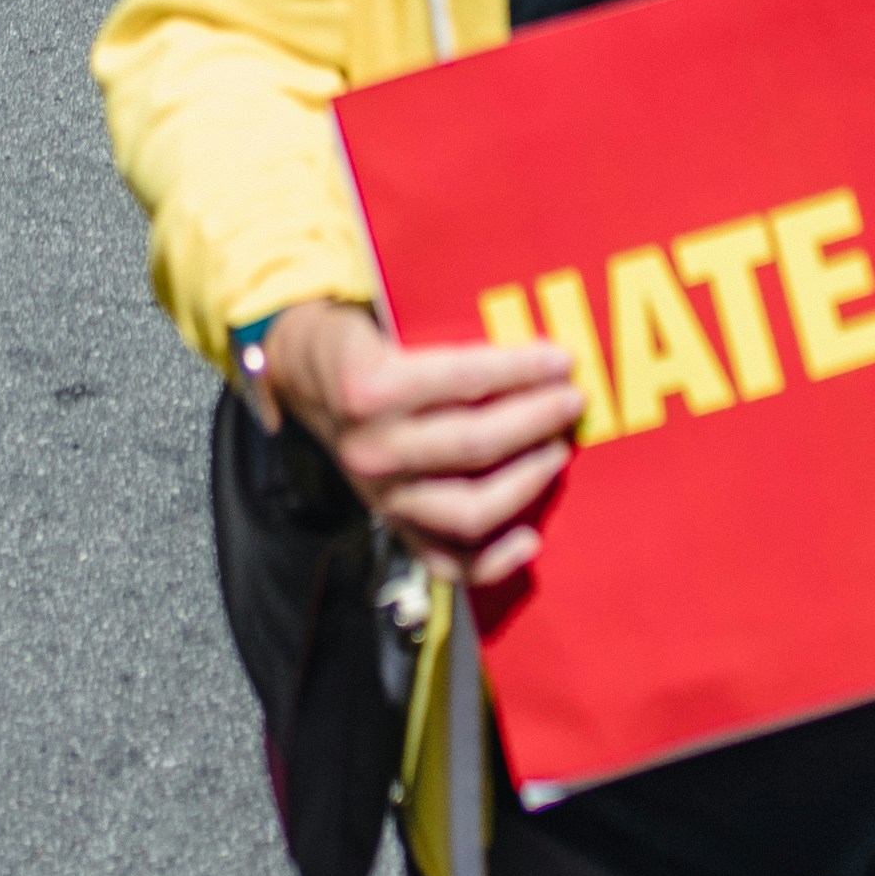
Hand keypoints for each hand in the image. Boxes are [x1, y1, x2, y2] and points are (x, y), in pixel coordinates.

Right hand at [255, 301, 585, 586]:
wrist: (303, 379)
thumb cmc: (360, 340)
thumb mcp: (385, 314)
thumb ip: (444, 327)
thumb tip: (527, 344)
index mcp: (369, 387)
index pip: (464, 379)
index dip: (520, 369)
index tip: (562, 359)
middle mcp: (372, 448)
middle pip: (473, 444)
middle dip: (535, 419)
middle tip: (572, 400)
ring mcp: (382, 495)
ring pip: (467, 510)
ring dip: (525, 482)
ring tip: (557, 451)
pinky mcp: (392, 524)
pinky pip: (446, 561)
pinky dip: (492, 561)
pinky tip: (530, 538)